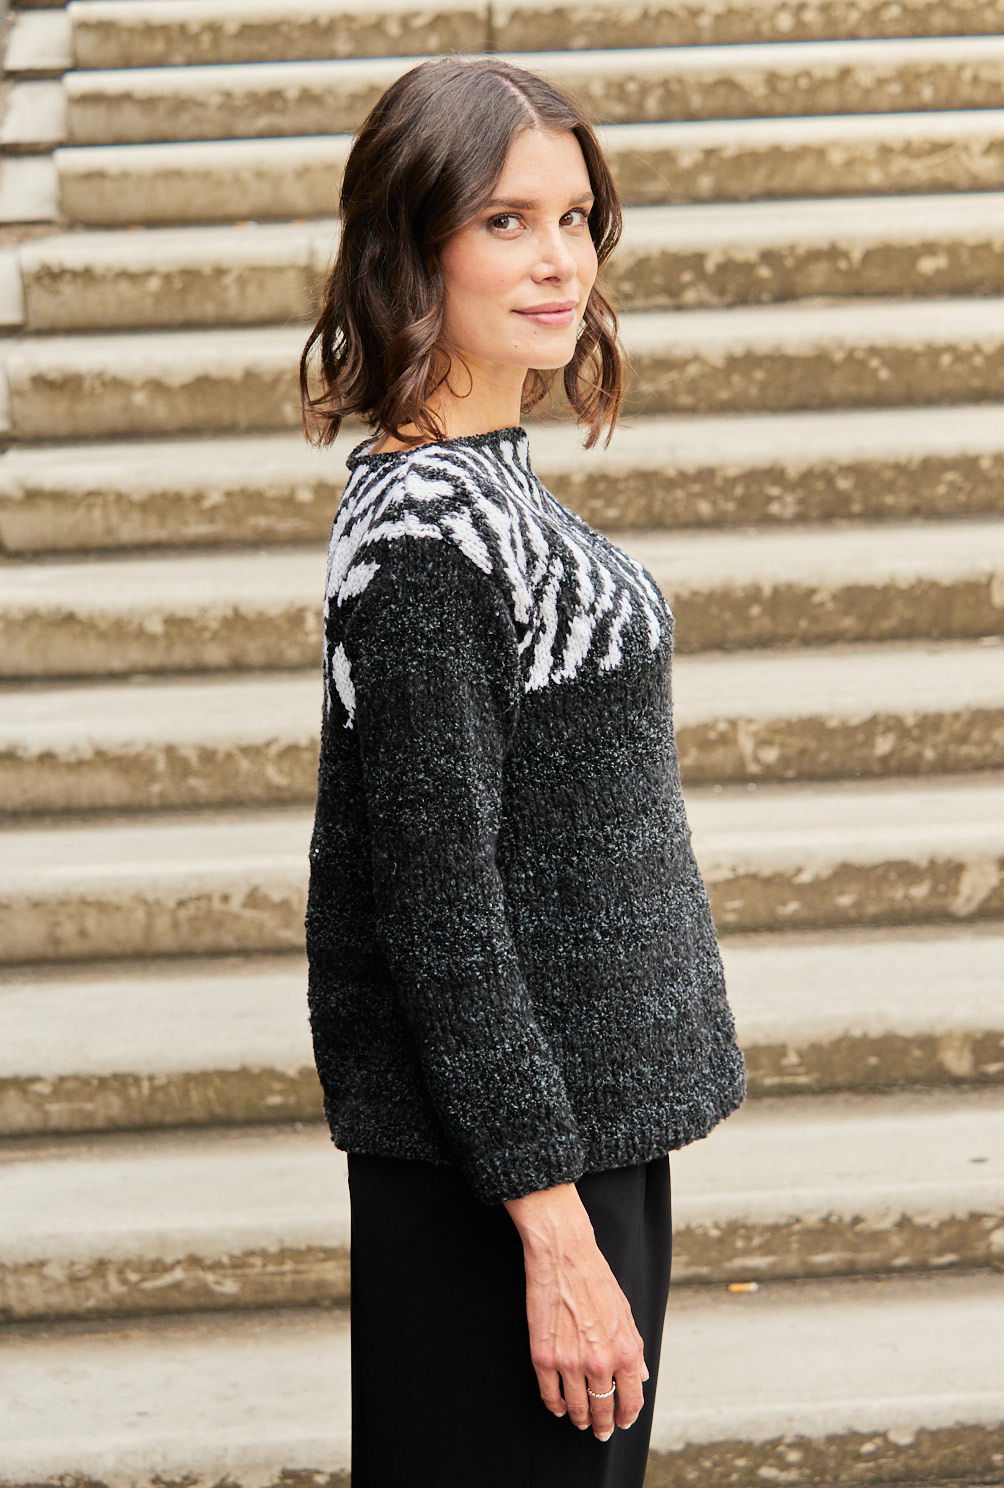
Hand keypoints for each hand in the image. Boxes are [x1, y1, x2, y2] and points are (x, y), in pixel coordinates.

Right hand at [504, 1182, 648, 1439]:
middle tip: (601, 1431)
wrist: (563, 1254)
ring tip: (580, 1421)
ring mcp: (570, 1362)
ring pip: (577, 1407)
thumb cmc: (596, 1278)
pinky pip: (550, 1395)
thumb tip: (641, 1376)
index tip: (623, 1422)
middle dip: (603, 1425)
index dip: (627, 1416)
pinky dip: (556, 1406)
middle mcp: (600, 1362)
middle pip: (603, 1410)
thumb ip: (634, 1348)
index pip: (631, 1399)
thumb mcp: (626, 1312)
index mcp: (626, 1350)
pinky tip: (559, 1408)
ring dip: (580, 1418)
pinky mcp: (544, 1357)